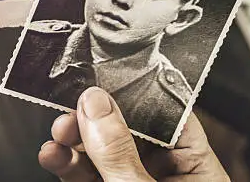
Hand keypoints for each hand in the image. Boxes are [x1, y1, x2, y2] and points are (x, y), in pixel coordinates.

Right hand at [39, 87, 228, 181]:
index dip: (132, 92)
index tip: (103, 76)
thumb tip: (96, 104)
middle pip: (126, 130)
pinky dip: (67, 165)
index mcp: (196, 169)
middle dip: (92, 118)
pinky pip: (86, 174)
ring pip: (100, 152)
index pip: (167, 115)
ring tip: (57, 134)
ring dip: (73, 141)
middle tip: (70, 110)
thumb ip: (119, 153)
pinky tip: (53, 156)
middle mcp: (166, 174)